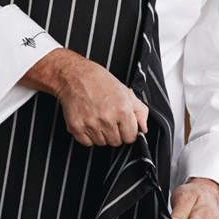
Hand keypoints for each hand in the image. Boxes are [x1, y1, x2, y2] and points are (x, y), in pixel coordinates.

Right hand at [20, 48, 147, 146]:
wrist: (74, 76)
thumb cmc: (99, 81)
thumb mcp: (125, 91)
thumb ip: (140, 111)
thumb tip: (143, 128)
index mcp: (122, 110)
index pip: (131, 137)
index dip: (127, 131)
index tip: (122, 125)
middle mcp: (106, 119)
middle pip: (116, 142)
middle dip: (114, 133)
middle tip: (108, 118)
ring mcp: (90, 124)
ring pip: (102, 143)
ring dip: (101, 134)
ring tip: (97, 117)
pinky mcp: (76, 128)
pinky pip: (87, 143)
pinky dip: (88, 135)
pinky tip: (88, 121)